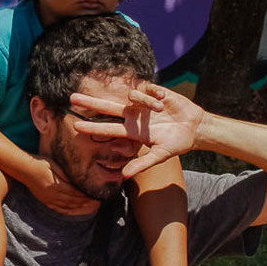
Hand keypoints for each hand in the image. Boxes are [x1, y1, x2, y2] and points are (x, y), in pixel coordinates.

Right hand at [23, 158, 96, 213]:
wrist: (24, 169)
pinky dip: (68, 210)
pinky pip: (59, 209)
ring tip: (88, 205)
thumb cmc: (40, 163)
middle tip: (96, 201)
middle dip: (86, 201)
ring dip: (79, 206)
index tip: (95, 194)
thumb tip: (78, 180)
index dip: (86, 194)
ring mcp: (49, 199)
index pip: (76, 192)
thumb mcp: (55, 165)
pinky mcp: (45, 201)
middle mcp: (53, 195)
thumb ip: (66, 174)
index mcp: (57, 185)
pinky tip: (73, 210)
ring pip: (67, 206)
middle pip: (74, 201)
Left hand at [70, 83, 203, 176]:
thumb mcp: (160, 155)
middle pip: (106, 107)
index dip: (92, 127)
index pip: (107, 128)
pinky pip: (148, 89)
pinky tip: (164, 101)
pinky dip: (155, 95)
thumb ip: (142, 164)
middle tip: (71, 97)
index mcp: (132, 131)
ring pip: (131, 95)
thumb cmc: (176, 143)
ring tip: (161, 110)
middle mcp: (133, 116)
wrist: (194, 128)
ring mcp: (142, 104)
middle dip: (90, 102)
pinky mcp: (154, 92)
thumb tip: (123, 176)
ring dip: (145, 102)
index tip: (75, 126)